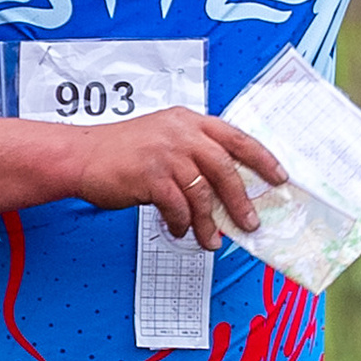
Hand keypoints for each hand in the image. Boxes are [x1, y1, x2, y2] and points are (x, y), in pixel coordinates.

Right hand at [68, 101, 286, 246]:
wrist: (81, 156)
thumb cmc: (122, 151)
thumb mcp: (163, 137)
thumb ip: (193, 153)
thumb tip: (226, 190)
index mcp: (189, 121)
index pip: (237, 138)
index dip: (262, 158)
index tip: (278, 177)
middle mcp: (181, 133)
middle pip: (225, 169)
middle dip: (241, 201)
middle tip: (250, 222)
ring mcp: (166, 153)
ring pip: (203, 194)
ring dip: (210, 222)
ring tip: (211, 240)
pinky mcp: (151, 176)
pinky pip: (178, 207)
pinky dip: (181, 224)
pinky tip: (178, 230)